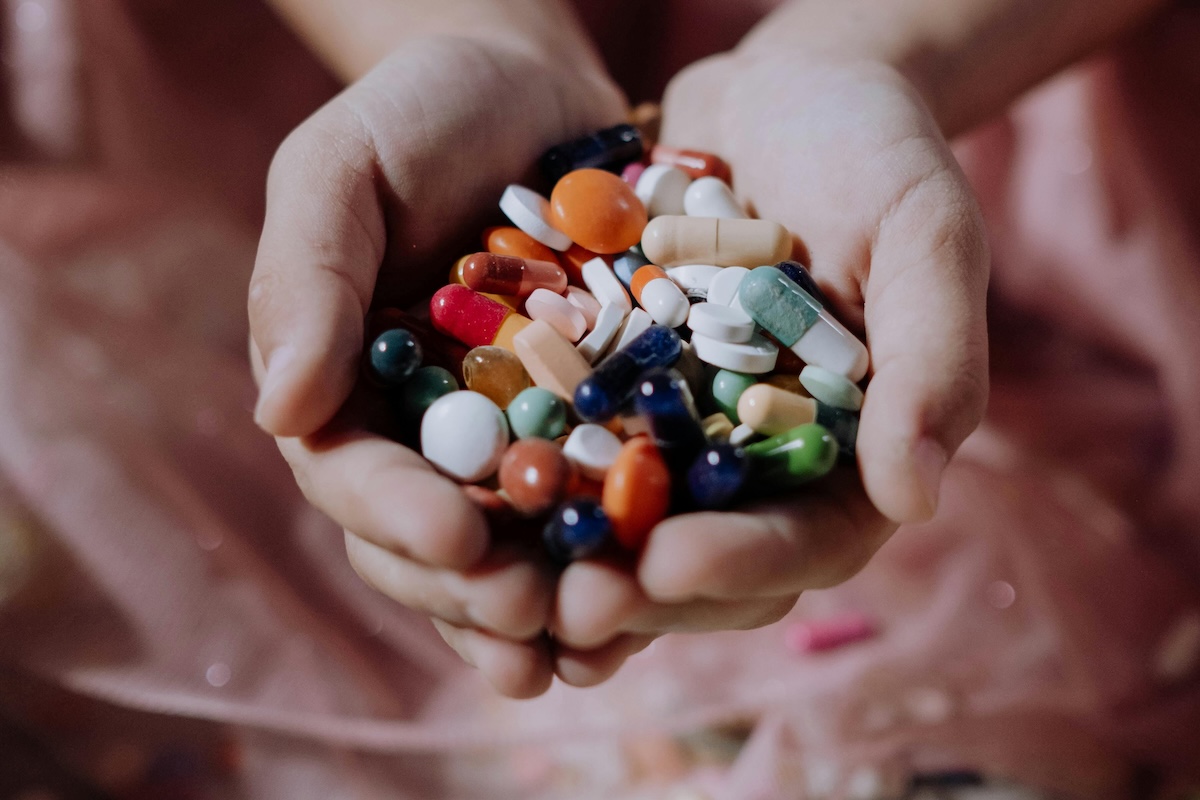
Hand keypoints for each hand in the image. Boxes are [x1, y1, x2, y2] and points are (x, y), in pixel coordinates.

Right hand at [248, 35, 626, 697]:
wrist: (534, 91)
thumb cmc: (423, 115)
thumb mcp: (344, 169)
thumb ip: (307, 280)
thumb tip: (278, 411)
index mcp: (348, 391)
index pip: (355, 477)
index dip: (399, 519)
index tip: (455, 541)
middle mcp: (426, 436)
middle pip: (435, 543)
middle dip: (477, 590)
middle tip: (530, 616)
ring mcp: (514, 442)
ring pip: (519, 553)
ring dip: (551, 613)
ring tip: (594, 647)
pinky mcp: (596, 432)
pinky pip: (601, 513)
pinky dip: (621, 565)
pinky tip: (652, 611)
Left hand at [548, 51, 988, 680]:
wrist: (784, 92)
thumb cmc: (875, 152)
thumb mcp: (923, 235)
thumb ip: (933, 360)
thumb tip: (918, 499)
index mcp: (851, 454)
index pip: (806, 539)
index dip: (740, 564)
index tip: (668, 567)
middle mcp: (761, 462)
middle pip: (705, 559)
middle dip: (636, 591)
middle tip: (562, 609)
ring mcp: (685, 432)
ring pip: (626, 523)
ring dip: (566, 559)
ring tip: (499, 574)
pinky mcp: (619, 390)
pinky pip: (569, 446)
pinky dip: (527, 475)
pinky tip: (468, 492)